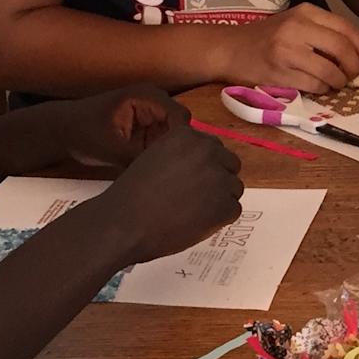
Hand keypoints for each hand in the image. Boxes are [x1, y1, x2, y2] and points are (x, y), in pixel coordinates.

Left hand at [53, 85, 184, 167]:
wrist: (62, 131)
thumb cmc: (82, 133)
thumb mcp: (111, 149)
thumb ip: (139, 159)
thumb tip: (165, 173)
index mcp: (146, 97)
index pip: (181, 117)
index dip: (183, 141)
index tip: (174, 165)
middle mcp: (154, 101)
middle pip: (180, 127)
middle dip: (175, 149)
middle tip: (165, 172)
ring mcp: (151, 114)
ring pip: (173, 137)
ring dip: (166, 153)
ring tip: (156, 171)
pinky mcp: (147, 127)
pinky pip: (162, 142)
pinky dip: (157, 155)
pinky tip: (149, 168)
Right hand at [95, 122, 243, 262]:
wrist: (124, 223)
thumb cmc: (133, 195)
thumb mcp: (155, 157)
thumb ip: (182, 154)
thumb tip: (205, 162)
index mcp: (188, 135)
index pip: (214, 148)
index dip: (204, 167)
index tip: (191, 180)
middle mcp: (208, 151)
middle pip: (230, 165)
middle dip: (216, 180)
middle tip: (194, 197)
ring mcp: (219, 178)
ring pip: (233, 188)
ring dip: (218, 199)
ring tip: (190, 211)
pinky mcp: (225, 205)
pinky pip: (233, 210)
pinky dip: (218, 220)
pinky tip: (193, 222)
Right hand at [223, 4, 358, 93]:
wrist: (230, 48)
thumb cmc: (267, 37)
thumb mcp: (295, 22)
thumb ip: (324, 31)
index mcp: (305, 12)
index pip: (345, 28)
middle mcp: (297, 28)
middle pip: (342, 48)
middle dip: (355, 66)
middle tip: (355, 74)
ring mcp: (287, 51)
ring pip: (330, 71)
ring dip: (340, 81)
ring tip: (337, 82)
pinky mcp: (279, 74)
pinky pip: (314, 85)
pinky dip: (323, 89)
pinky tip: (319, 86)